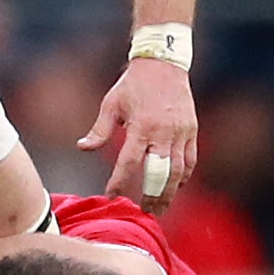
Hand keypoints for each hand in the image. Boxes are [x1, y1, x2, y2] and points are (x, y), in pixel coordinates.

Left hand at [78, 56, 197, 213]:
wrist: (163, 63)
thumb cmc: (132, 85)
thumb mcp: (111, 104)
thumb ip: (99, 130)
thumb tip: (82, 148)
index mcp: (141, 126)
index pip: (129, 163)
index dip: (119, 181)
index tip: (111, 195)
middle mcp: (163, 132)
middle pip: (159, 174)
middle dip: (152, 196)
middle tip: (145, 211)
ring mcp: (180, 132)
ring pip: (178, 171)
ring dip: (170, 192)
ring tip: (161, 206)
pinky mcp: (191, 130)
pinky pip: (191, 160)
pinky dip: (184, 176)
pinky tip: (176, 187)